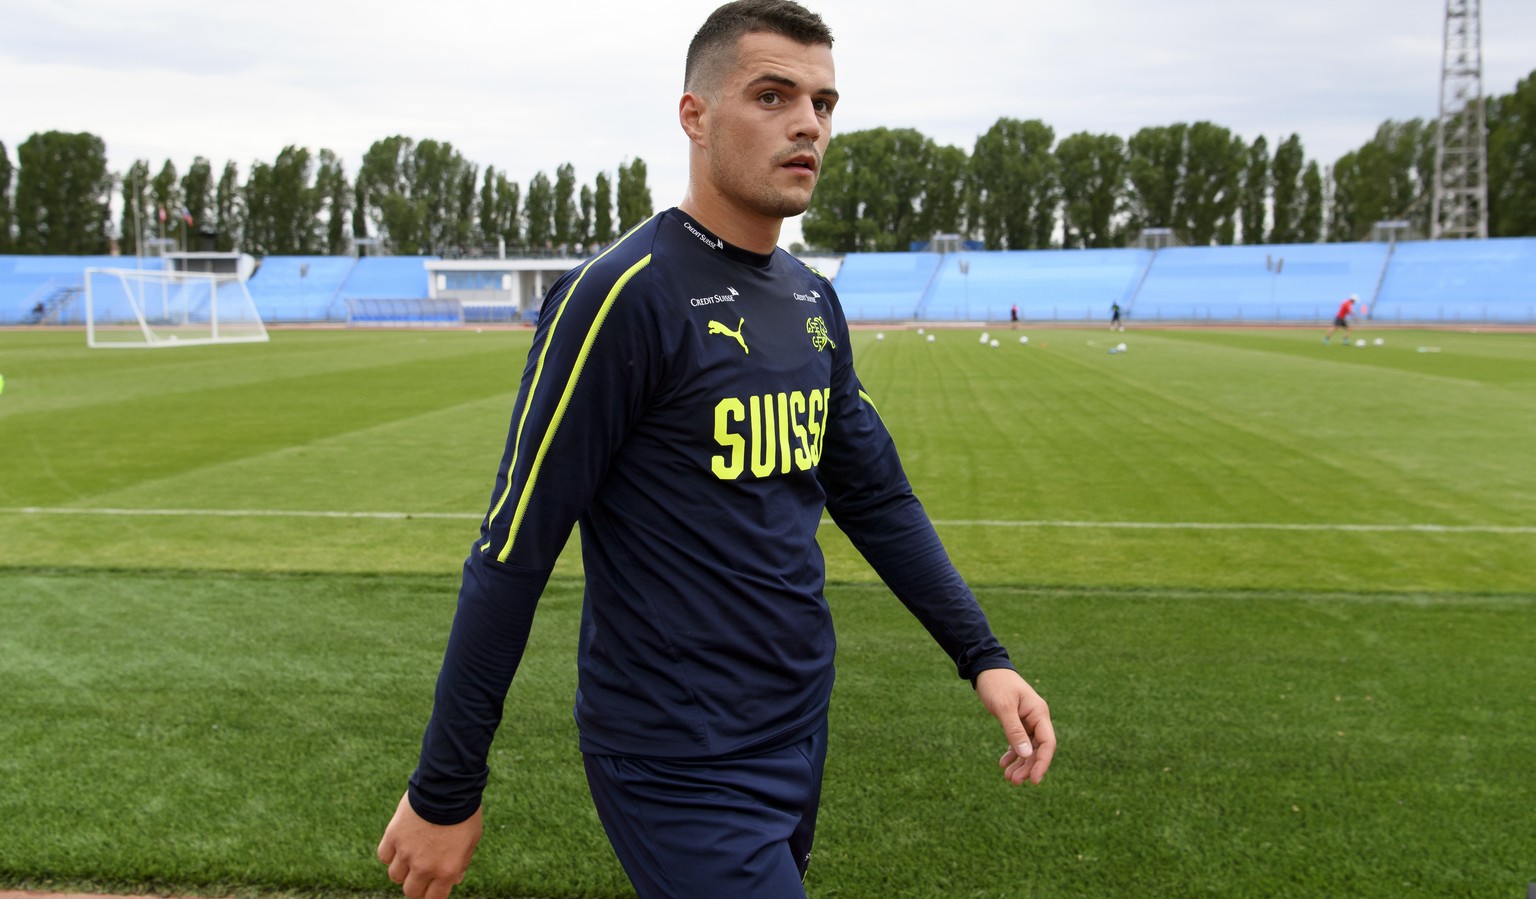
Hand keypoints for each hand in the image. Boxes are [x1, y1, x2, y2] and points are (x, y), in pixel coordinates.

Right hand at [377, 791, 483, 898]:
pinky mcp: (393, 836)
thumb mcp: (472, 841)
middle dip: (416, 884)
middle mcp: (424, 866)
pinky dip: (390, 853)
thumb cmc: (464, 813)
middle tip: (421, 871)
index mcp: (446, 871)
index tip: (431, 888)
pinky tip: (400, 843)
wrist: (448, 787)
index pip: (433, 898)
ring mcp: (406, 852)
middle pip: (411, 891)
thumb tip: (454, 879)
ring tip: (411, 854)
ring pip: (395, 876)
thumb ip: (461, 863)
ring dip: (402, 869)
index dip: (432, 895)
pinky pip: (384, 856)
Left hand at [975, 667, 1055, 785]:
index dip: (1042, 763)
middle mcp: (1036, 718)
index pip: (1047, 743)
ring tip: (1009, 778)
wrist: (986, 670)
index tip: (1034, 780)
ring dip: (1020, 764)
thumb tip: (1026, 755)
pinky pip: (1018, 742)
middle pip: (1038, 749)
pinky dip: (1012, 754)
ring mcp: (1028, 721)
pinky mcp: (1017, 722)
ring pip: (1028, 748)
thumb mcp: (1004, 708)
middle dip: (1028, 767)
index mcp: (1039, 713)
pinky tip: (1003, 764)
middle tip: (1014, 781)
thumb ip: (1014, 731)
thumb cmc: (997, 684)